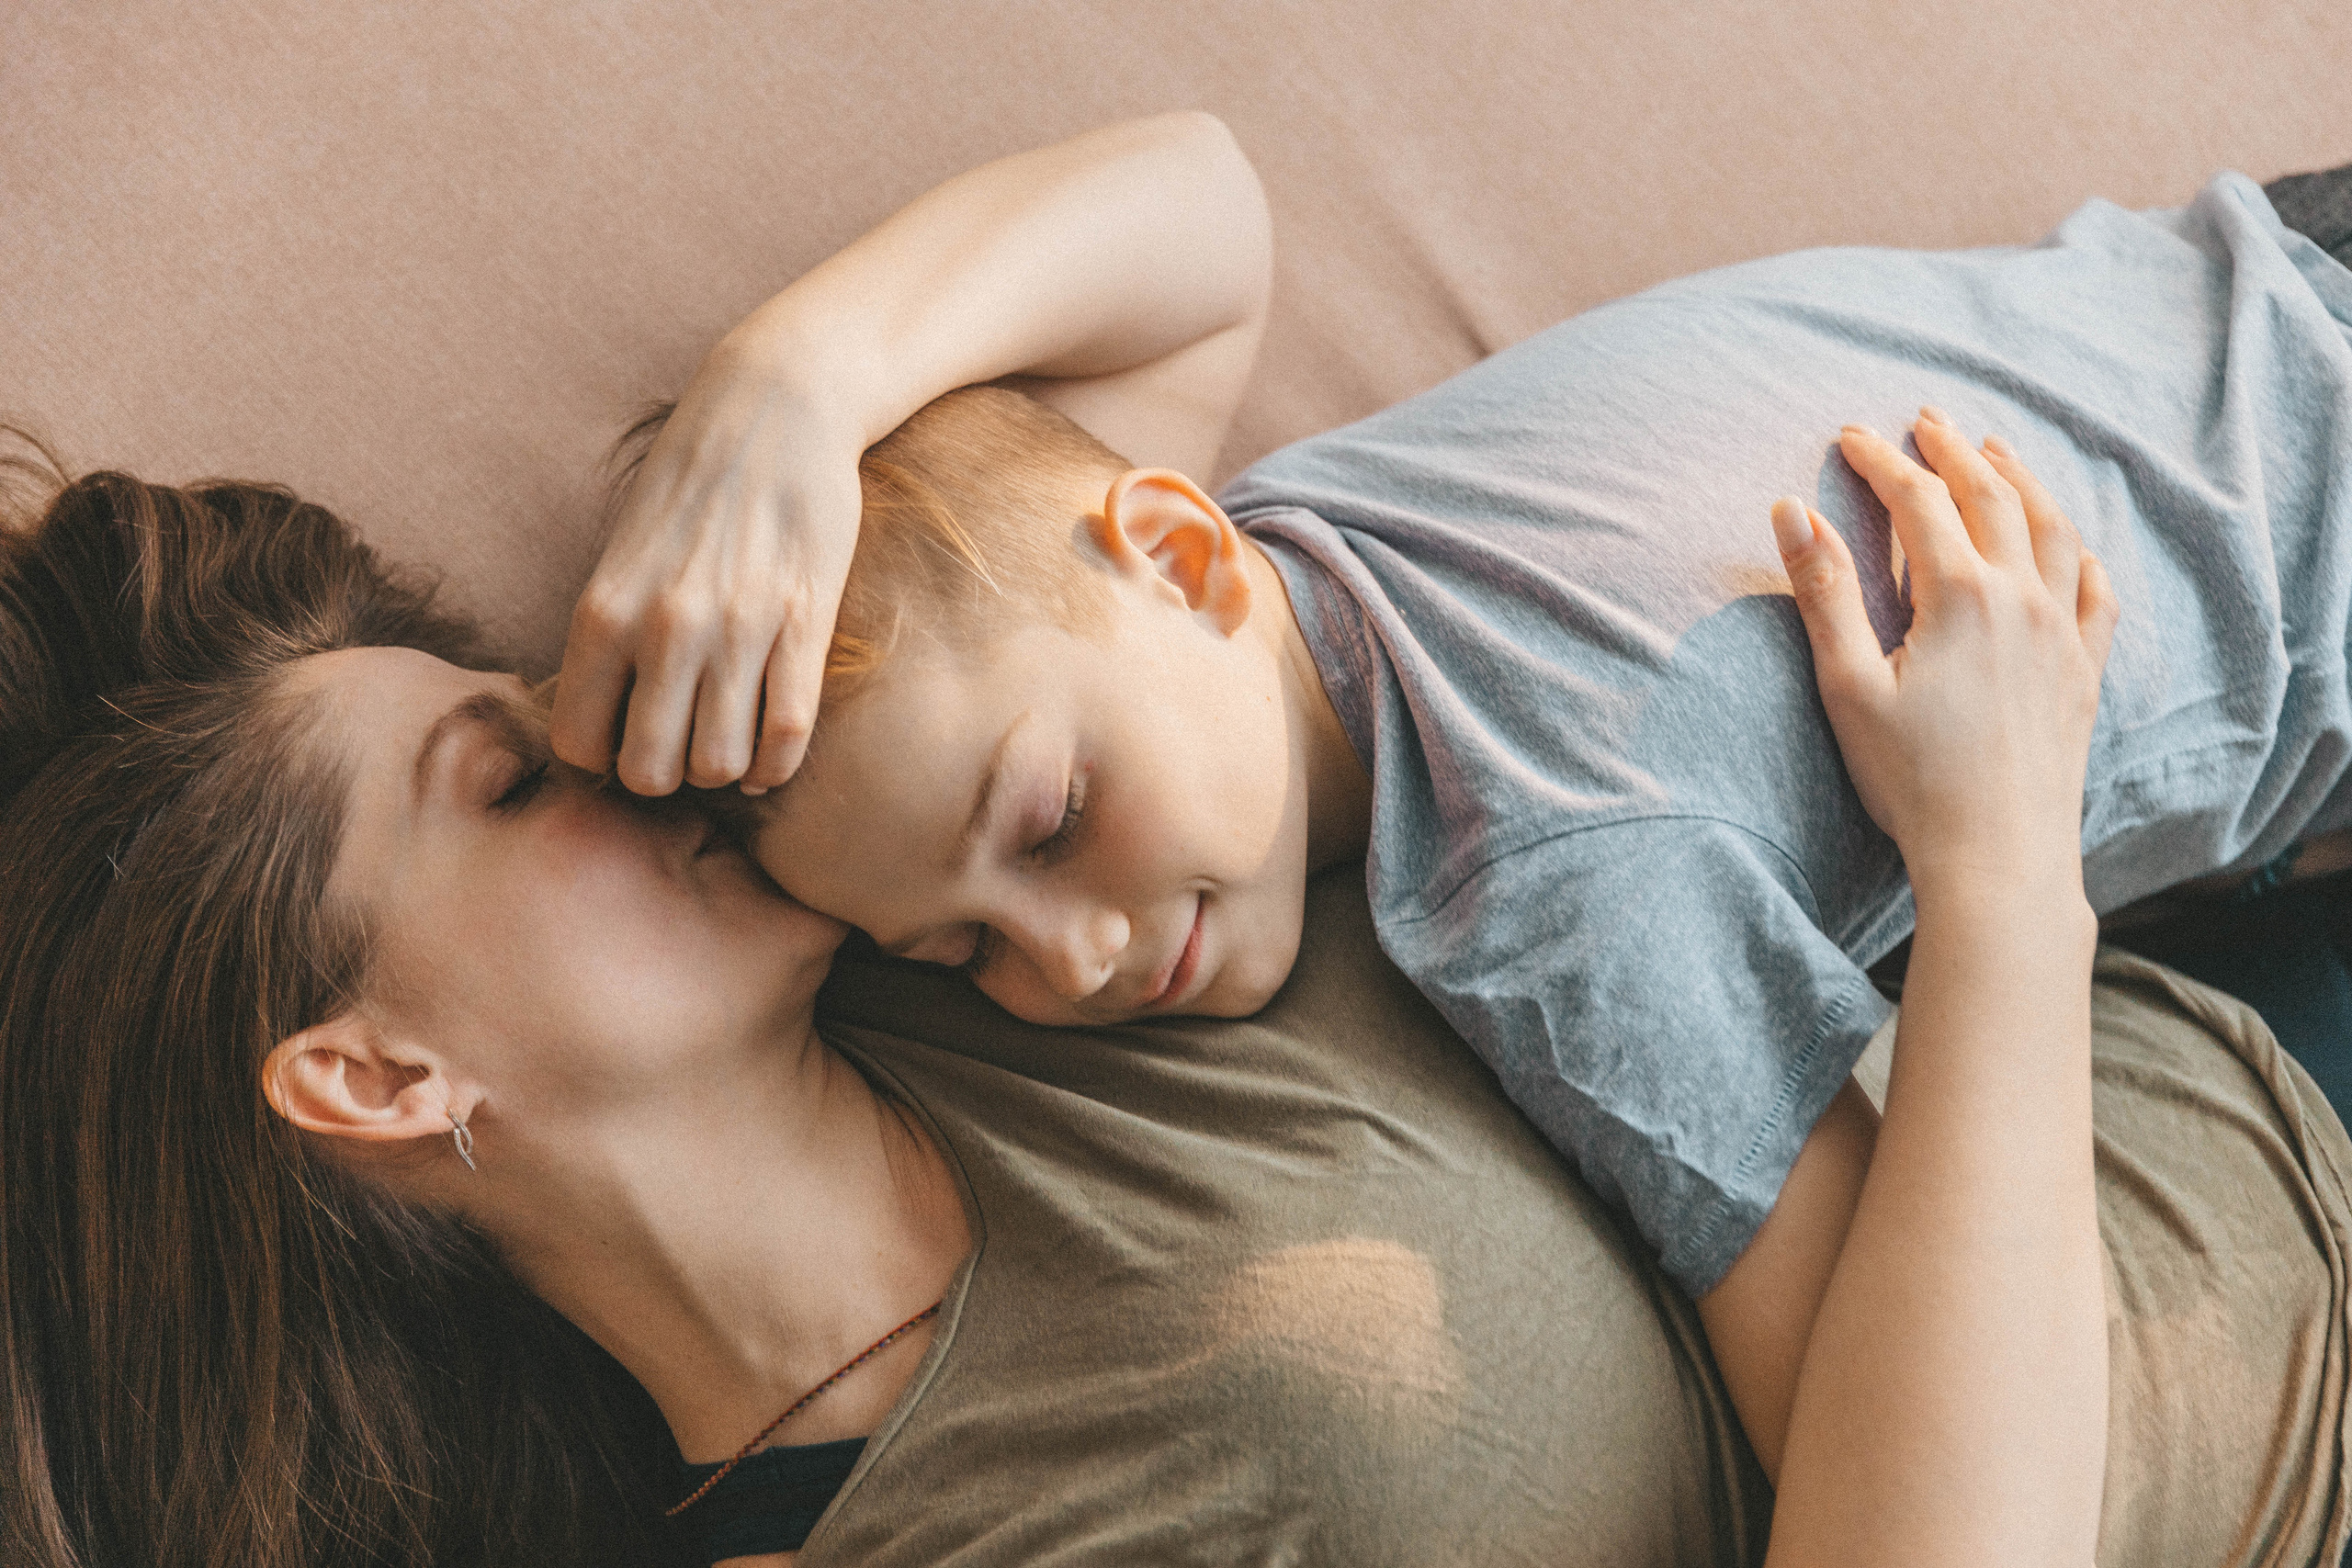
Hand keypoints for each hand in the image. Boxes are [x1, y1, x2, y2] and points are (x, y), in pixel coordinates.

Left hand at [551, 332, 864, 794]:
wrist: (775, 410)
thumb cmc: (692, 483)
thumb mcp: (622, 555)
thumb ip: (610, 635)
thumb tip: (606, 723)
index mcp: (604, 610)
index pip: (580, 744)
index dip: (602, 758)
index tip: (625, 740)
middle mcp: (664, 627)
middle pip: (649, 771)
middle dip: (664, 776)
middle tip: (679, 749)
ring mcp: (738, 629)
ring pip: (718, 764)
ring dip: (722, 770)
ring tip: (725, 746)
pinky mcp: (804, 625)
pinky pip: (788, 734)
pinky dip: (776, 764)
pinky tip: (768, 755)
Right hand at [1771, 408, 2118, 886]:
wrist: (1999, 854)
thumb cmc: (1913, 779)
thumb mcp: (1848, 685)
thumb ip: (1824, 592)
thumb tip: (1791, 511)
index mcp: (1960, 596)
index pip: (1918, 501)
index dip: (1881, 462)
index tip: (1851, 436)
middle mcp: (2022, 599)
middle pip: (1991, 497)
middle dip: (1953, 451)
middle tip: (1926, 420)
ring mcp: (2063, 633)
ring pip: (2052, 529)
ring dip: (2021, 480)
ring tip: (1996, 452)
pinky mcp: (2083, 671)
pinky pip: (2096, 592)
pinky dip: (2080, 553)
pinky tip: (2069, 545)